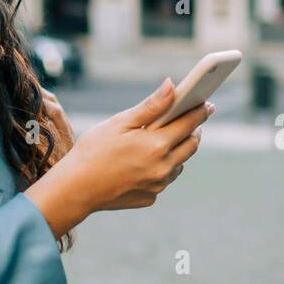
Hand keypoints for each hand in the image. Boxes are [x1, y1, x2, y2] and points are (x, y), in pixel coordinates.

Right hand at [24, 78, 213, 237]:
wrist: (75, 189)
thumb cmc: (94, 150)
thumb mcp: (120, 122)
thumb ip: (151, 105)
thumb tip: (173, 86)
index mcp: (157, 145)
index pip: (189, 123)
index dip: (200, 111)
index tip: (207, 103)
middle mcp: (163, 167)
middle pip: (191, 145)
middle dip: (194, 130)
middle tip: (191, 119)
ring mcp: (158, 185)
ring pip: (179, 163)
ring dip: (178, 149)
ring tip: (166, 138)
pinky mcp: (150, 197)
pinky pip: (164, 179)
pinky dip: (161, 167)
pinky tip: (146, 160)